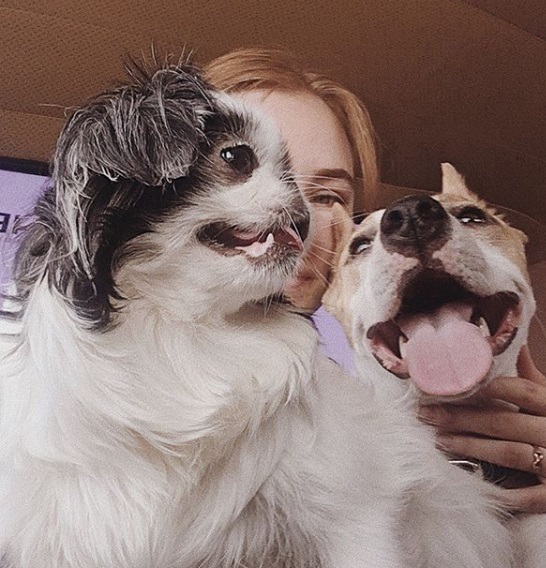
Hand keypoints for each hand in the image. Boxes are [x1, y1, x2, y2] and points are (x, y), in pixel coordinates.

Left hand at [419, 346, 545, 512]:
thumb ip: (537, 381)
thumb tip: (518, 348)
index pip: (521, 391)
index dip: (487, 388)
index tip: (452, 386)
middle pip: (504, 421)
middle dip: (461, 417)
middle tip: (427, 413)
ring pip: (509, 453)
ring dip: (470, 446)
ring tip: (439, 439)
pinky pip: (527, 496)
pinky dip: (500, 491)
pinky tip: (472, 482)